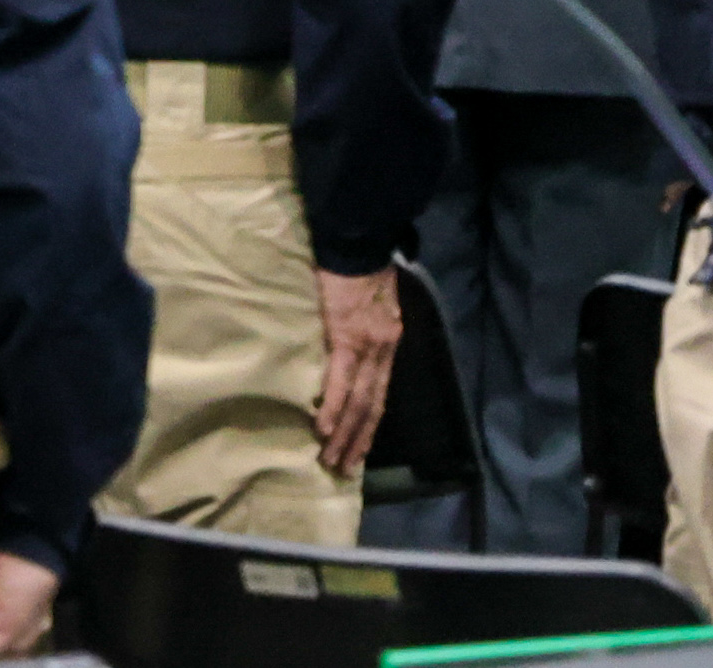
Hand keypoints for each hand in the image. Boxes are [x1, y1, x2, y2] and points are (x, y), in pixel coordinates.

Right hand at [312, 267, 403, 477]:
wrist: (355, 241)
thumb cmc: (359, 265)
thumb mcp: (375, 301)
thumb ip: (368, 327)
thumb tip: (352, 345)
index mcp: (389, 342)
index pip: (381, 395)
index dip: (370, 426)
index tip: (359, 451)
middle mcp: (384, 351)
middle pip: (373, 407)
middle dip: (358, 441)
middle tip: (343, 470)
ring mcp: (368, 347)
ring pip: (359, 402)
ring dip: (345, 435)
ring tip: (331, 460)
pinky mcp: (346, 339)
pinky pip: (341, 383)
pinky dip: (334, 409)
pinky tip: (323, 430)